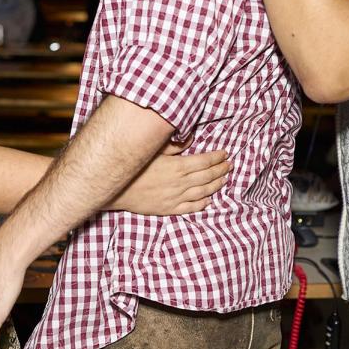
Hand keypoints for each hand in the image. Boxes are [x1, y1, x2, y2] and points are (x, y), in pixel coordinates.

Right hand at [110, 140, 229, 214]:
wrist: (118, 189)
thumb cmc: (134, 167)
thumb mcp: (153, 151)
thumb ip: (173, 146)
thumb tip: (191, 139)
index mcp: (177, 166)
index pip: (203, 161)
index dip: (216, 157)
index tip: (225, 154)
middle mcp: (180, 183)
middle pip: (206, 176)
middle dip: (220, 170)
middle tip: (229, 166)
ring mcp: (176, 197)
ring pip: (202, 192)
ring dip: (215, 186)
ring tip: (223, 180)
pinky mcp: (170, 208)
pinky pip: (191, 207)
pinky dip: (202, 203)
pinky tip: (208, 200)